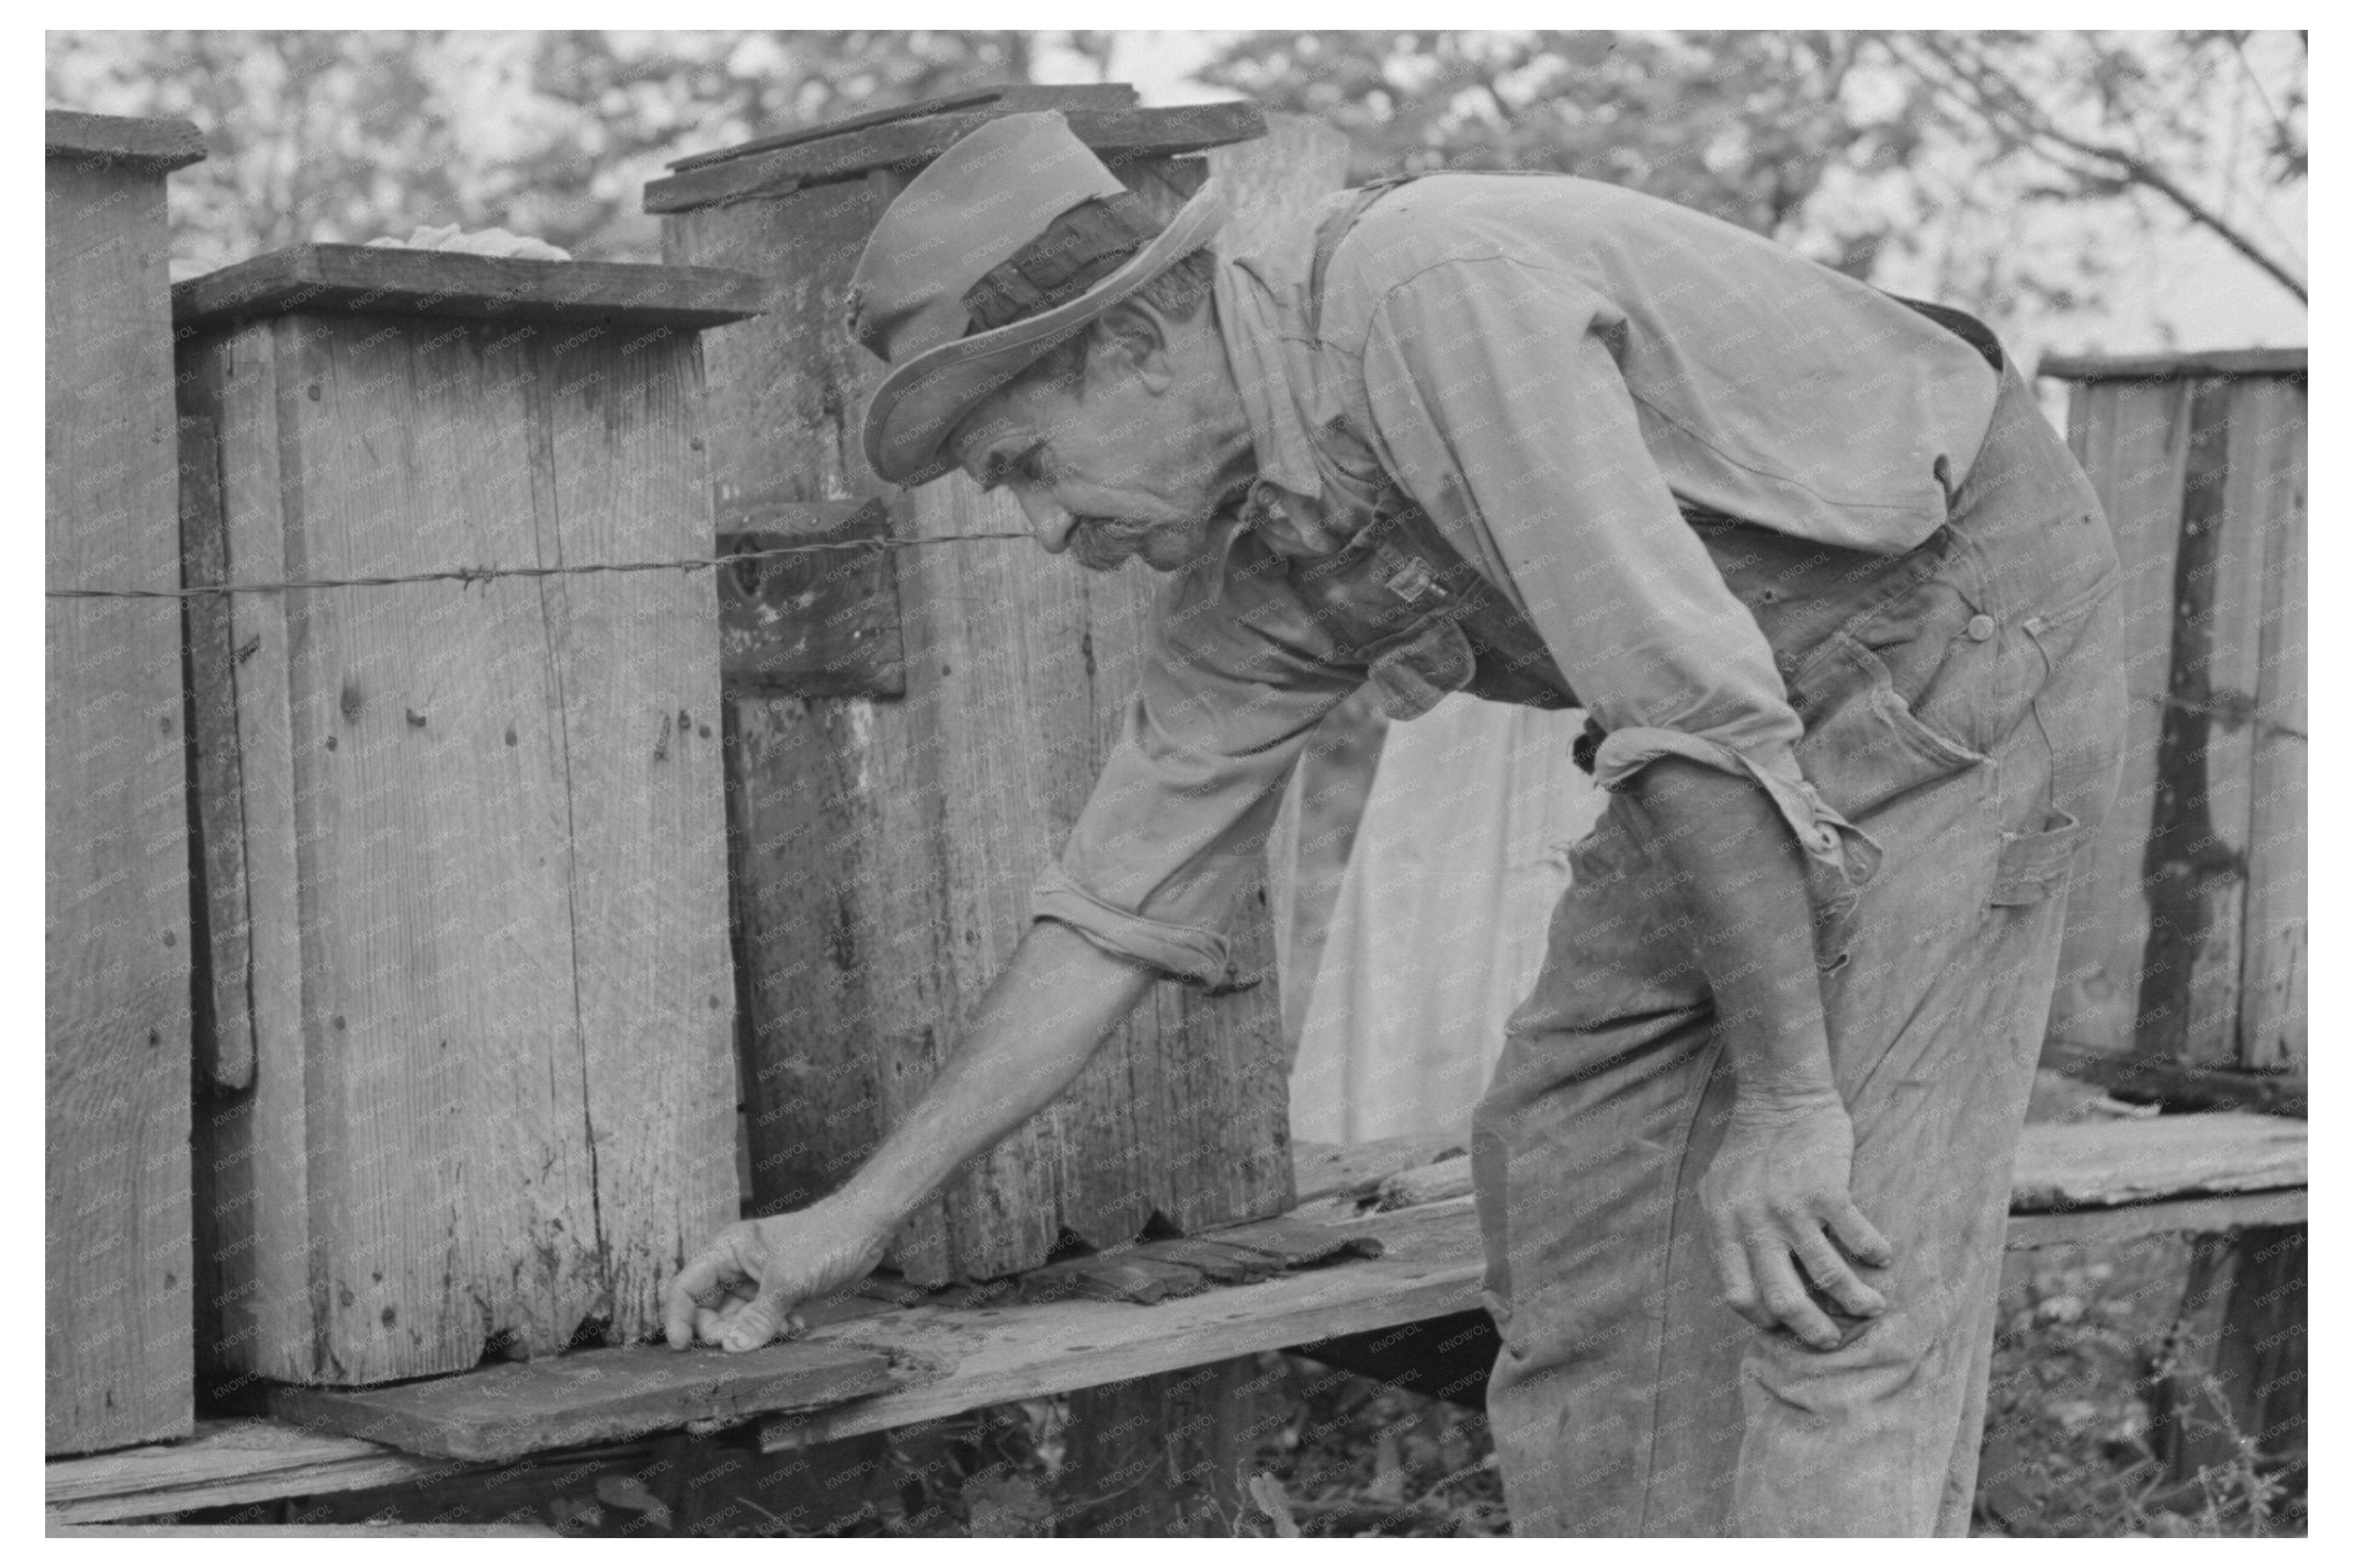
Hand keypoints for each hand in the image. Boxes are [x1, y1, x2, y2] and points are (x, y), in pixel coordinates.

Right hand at [663, 1200, 893, 1353]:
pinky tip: (794, 1327)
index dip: (678, 1318)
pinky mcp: (780, 1292)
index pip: (686, 1286)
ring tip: (781, 1330)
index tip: (681, 1348)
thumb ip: (758, 1317)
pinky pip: (762, 1320)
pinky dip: (773, 1329)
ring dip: (753, 1332)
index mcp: (728, 1250)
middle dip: (722, 1331)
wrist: (866, 1227)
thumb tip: (732, 1349)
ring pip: (737, 1318)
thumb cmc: (826, 1239)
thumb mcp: (788, 1281)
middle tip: (744, 1343)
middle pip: (708, 1308)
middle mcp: (737, 1265)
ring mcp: (758, 1280)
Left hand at [1701, 1089, 1893, 1350]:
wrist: (1780, 1098)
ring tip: (1872, 1307)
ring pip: (1827, 1276)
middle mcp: (1753, 1222)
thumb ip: (1729, 1235)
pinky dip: (1874, 1253)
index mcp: (1724, 1225)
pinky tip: (1882, 1257)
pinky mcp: (1826, 1191)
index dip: (1763, 1318)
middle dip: (1811, 1329)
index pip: (1738, 1293)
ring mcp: (1790, 1208)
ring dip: (1856, 1301)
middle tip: (1831, 1338)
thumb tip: (1744, 1287)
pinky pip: (1857, 1238)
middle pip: (1783, 1298)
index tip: (1784, 1325)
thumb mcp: (1719, 1192)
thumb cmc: (1750, 1149)